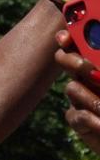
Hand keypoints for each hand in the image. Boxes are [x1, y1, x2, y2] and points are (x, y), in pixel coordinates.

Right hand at [55, 28, 99, 153]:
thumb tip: (96, 68)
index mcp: (96, 61)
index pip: (76, 41)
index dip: (67, 36)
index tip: (66, 39)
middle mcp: (86, 77)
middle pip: (63, 58)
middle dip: (74, 62)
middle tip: (92, 71)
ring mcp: (81, 98)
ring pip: (71, 87)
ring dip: (92, 98)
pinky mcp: (79, 122)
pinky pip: (75, 116)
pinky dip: (92, 120)